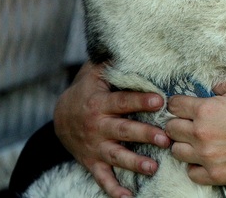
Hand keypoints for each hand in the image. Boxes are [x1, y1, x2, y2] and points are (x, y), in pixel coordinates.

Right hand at [54, 62, 170, 197]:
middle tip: (165, 138)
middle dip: (144, 135)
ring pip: (116, 156)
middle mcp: (98, 127)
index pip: (123, 102)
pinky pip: (103, 178)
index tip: (160, 100)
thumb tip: (128, 43)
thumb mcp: (95, 73)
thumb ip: (112, 62)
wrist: (60, 118)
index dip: (140, 101)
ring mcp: (95, 147)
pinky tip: (128, 197)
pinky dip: (113, 189)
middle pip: (123, 131)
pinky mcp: (93, 162)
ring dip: (134, 162)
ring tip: (153, 168)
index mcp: (100, 104)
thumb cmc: (87, 91)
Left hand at [165, 76, 225, 186]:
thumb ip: (225, 83)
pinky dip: (195, 166)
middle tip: (190, 122)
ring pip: (176, 151)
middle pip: (171, 129)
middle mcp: (202, 135)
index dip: (178, 103)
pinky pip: (191, 173)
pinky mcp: (216, 175)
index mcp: (206, 110)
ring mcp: (207, 157)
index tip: (184, 106)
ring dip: (184, 144)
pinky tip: (205, 158)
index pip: (175, 105)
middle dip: (178, 123)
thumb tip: (213, 89)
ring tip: (197, 141)